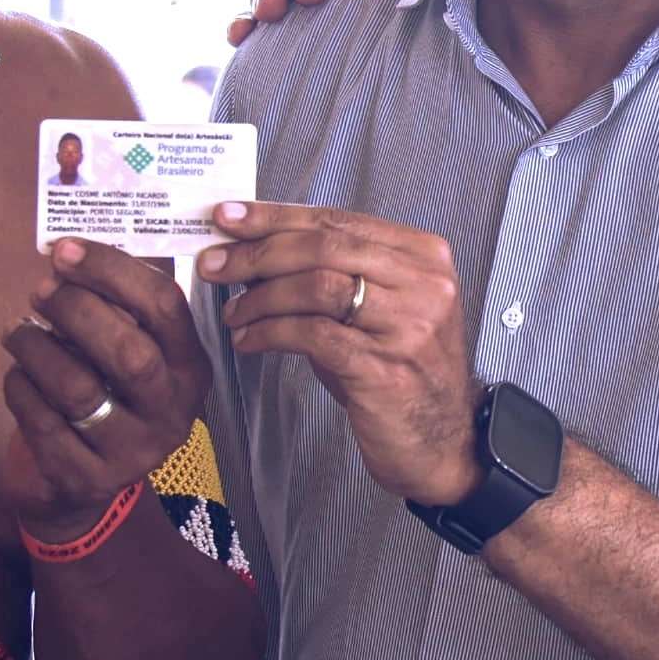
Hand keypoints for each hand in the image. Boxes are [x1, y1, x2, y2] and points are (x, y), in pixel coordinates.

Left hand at [2, 238, 211, 539]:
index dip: (110, 270)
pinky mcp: (88, 479)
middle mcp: (172, 412)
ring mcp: (133, 452)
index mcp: (189, 367)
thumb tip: (66, 255)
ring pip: (77, 389)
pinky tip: (17, 374)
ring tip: (17, 333)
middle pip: (128, 351)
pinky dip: (19, 387)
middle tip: (39, 292)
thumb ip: (114, 307)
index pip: (164, 305)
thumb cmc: (106, 394)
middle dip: (74, 309)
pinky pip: (41, 422)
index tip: (64, 250)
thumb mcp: (129, 350)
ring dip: (35, 348)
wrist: (87, 481)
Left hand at [200, 202, 477, 505]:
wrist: (442, 442)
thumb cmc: (403, 373)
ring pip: (316, 286)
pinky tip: (249, 340)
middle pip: (324, 247)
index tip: (230, 218)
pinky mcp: (385, 368)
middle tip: (216, 263)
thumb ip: (333, 275)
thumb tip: (258, 252)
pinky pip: (312, 335)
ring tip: (234, 312)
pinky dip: (270, 333)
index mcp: (423, 256)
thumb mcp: (379, 310)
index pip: (337, 221)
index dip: (276, 217)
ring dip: (261, 297)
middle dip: (258, 252)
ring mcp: (409, 325)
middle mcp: (424, 284)